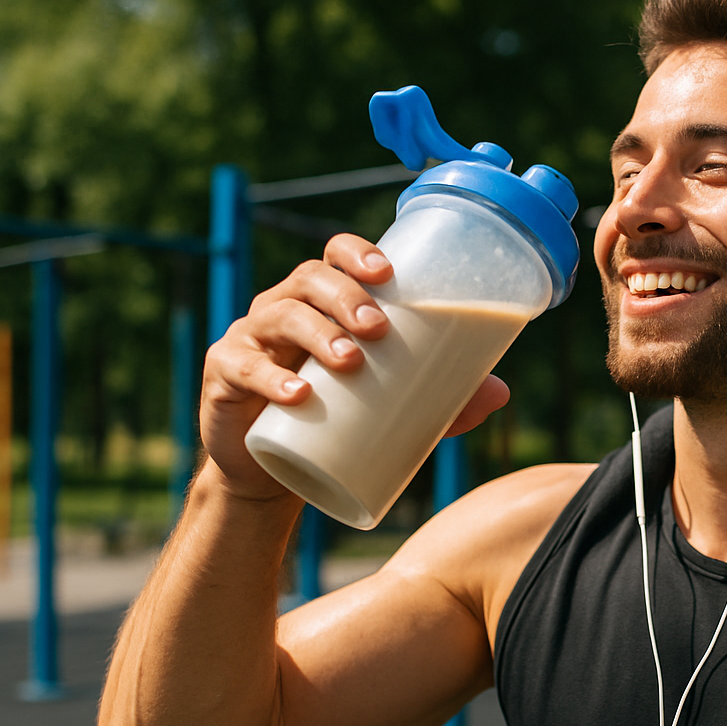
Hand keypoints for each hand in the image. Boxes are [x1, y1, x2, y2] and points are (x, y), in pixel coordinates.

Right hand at [199, 233, 510, 500]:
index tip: (389, 273)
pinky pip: (241, 367)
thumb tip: (502, 392)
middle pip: (308, 280)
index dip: (357, 254)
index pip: (334, 256)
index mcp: (322, 302)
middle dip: (345, 296)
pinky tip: (298, 393)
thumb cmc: (338, 419)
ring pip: (278, 316)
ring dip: (317, 334)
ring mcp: (250, 339)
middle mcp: (283, 309)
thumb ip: (444, 400)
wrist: (276, 471)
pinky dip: (270, 379)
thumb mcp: (393, 407)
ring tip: (351, 361)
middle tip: (379, 328)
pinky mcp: (224, 377)